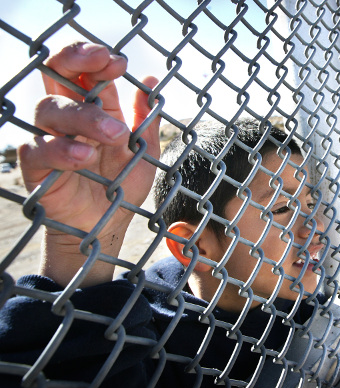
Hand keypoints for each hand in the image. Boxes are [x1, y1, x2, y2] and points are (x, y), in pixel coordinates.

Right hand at [18, 42, 160, 286]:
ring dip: (83, 116)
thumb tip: (152, 80)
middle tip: (104, 61)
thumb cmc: (123, 189)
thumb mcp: (144, 153)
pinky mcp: (37, 166)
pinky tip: (84, 156)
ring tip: (115, 134)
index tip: (119, 63)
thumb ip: (147, 120)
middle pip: (57, 74)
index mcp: (96, 110)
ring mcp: (51, 139)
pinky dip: (60, 150)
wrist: (107, 227)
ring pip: (50, 108)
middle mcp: (70, 119)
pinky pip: (38, 148)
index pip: (86, 71)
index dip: (96, 58)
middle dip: (76, 59)